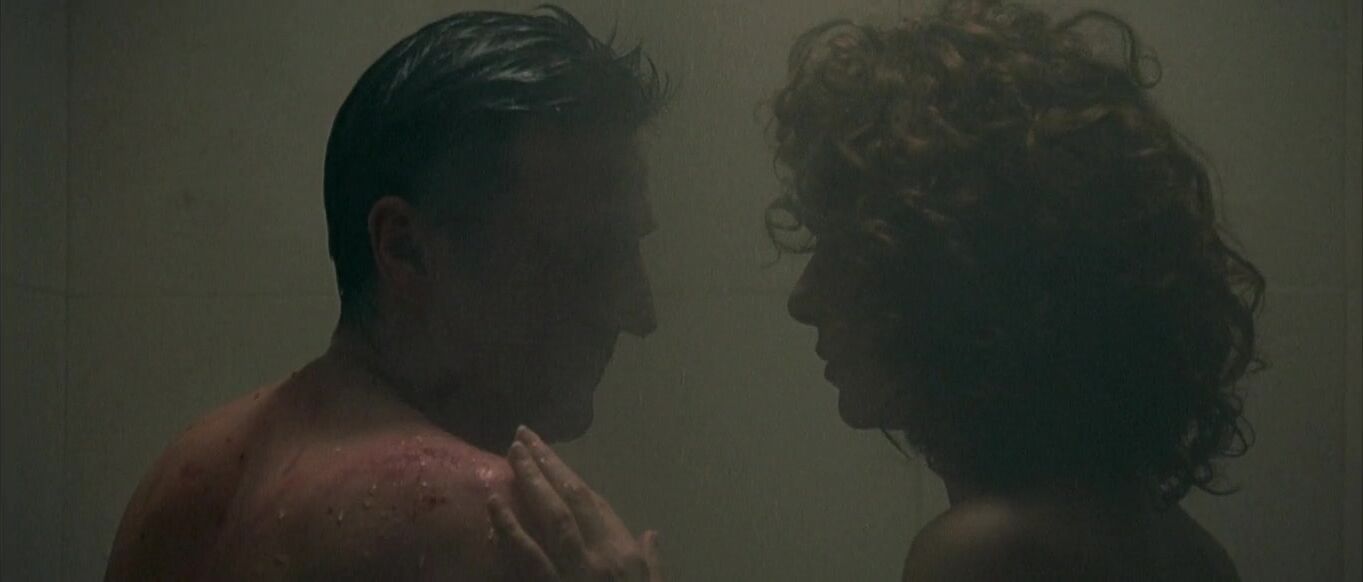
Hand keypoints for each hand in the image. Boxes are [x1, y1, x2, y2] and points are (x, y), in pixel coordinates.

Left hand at [489, 426, 663, 581]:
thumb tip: (652, 535)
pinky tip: (494, 505)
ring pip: (550, 520)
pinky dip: (510, 529)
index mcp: (623, 554)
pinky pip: (528, 559)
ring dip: (530, 484)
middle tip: (520, 436)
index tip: (543, 448)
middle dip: (544, 465)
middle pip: (569, 501)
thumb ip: (651, 563)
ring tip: (510, 455)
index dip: (566, 472)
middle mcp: (599, 557)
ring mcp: (574, 574)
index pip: (592, 503)